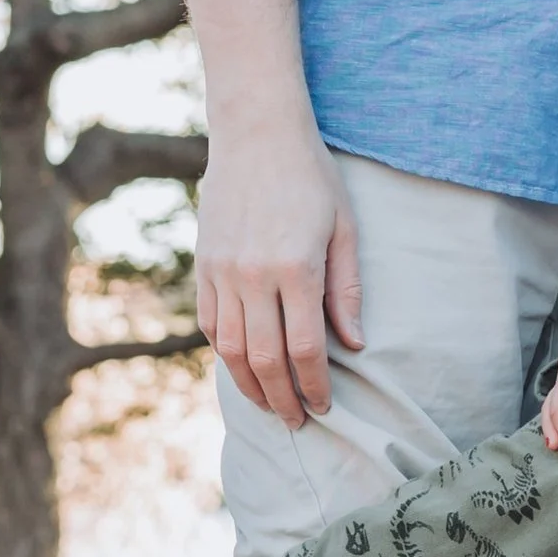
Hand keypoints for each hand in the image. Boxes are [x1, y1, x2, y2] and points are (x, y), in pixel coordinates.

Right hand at [195, 121, 361, 425]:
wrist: (256, 135)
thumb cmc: (311, 178)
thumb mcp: (344, 228)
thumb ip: (346, 290)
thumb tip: (353, 344)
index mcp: (295, 267)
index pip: (304, 348)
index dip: (315, 385)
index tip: (325, 406)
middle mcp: (253, 275)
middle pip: (266, 359)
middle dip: (283, 398)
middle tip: (298, 421)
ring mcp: (222, 272)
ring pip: (231, 349)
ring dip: (251, 385)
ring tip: (270, 405)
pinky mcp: (204, 266)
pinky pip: (211, 323)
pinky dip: (226, 353)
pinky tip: (243, 368)